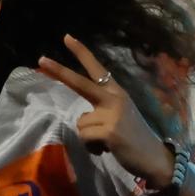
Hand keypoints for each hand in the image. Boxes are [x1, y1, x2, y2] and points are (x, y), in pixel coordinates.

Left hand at [37, 34, 173, 188]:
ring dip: (88, 137)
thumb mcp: (120, 115)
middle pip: (80, 83)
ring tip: (107, 142)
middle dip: (59, 71)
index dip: (81, 52)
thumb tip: (83, 118)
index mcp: (117, 92)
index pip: (97, 68)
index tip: (66, 37)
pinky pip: (84, 138)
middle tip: (41, 59)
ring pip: (80, 122)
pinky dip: (91, 147)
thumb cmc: (134, 138)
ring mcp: (112, 114)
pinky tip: (107, 149)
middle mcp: (114, 98)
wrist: (153, 158)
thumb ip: (102, 109)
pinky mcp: (109, 131)